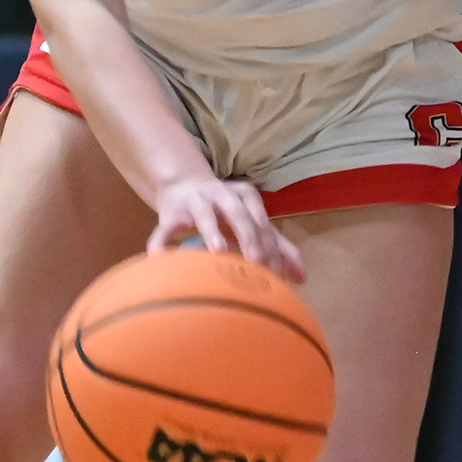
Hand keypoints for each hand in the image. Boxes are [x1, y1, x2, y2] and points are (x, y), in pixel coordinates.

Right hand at [148, 174, 307, 282]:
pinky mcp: (171, 212)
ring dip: (211, 232)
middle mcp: (222, 195)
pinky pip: (165, 228)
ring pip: (205, 216)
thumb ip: (278, 247)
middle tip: (257, 263)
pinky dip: (161, 242)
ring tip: (218, 251)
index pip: (263, 223)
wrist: (184, 183)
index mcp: (247, 197)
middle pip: (239, 214)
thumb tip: (303, 278)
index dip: (271, 247)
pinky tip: (159, 258)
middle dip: (249, 238)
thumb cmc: (225, 211)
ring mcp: (196, 202)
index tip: (276, 273)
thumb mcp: (252, 222)